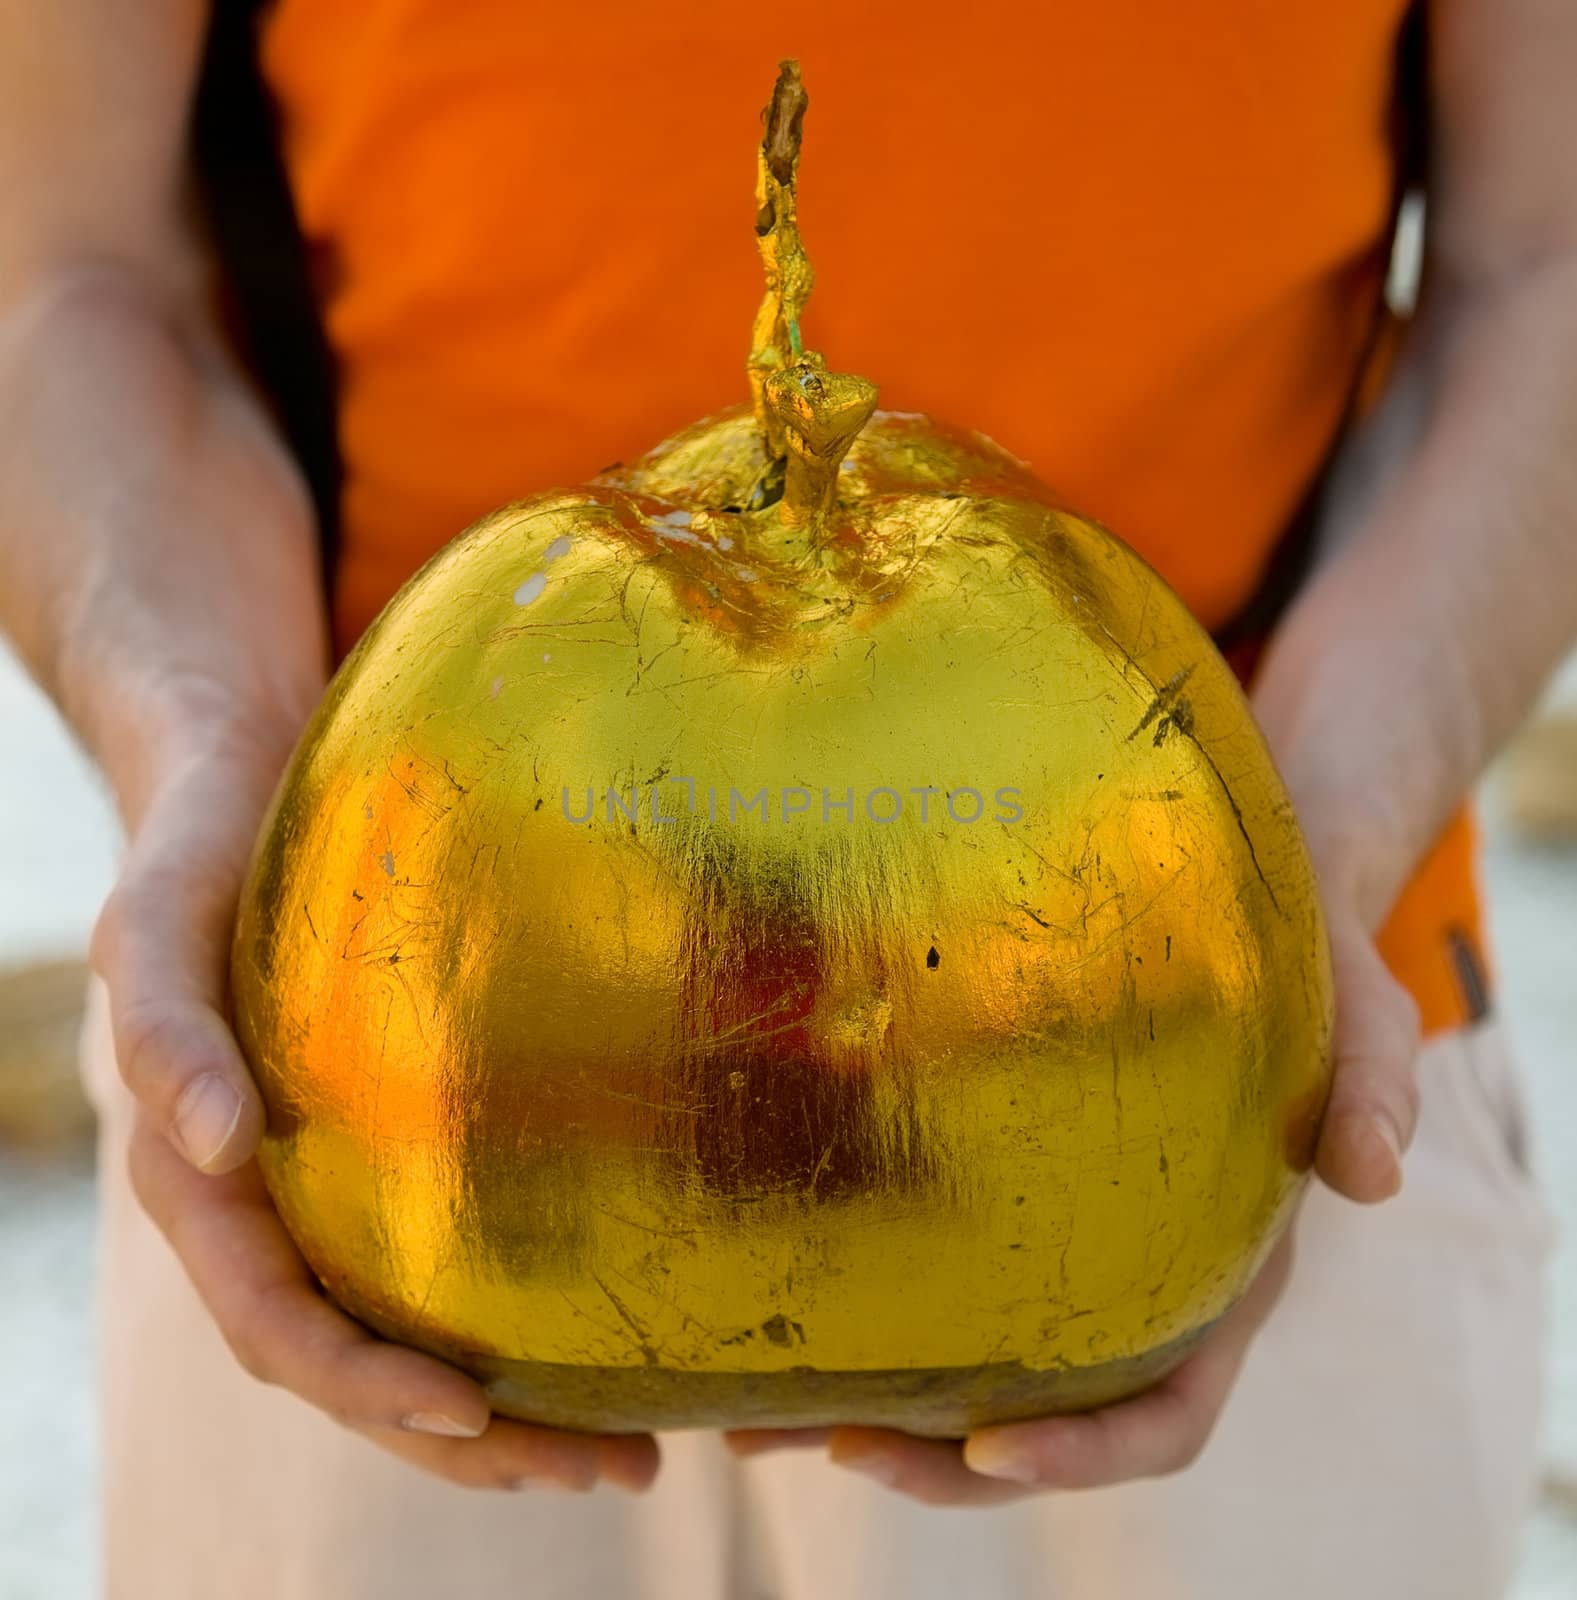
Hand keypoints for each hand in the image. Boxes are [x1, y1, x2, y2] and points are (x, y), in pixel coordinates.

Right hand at [92, 695, 661, 1492]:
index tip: (476, 1412)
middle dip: (476, 1441)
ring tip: (632, 1453)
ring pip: (407, 1339)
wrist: (239, 785)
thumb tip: (215, 1143)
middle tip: (614, 1470)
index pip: (280, 1319)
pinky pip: (438, 1268)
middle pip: (359, 1367)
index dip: (364, 1381)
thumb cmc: (198, 850)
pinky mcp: (383, 1154)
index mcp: (203, 1183)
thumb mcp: (155, 922)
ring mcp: (327, 1191)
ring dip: (509, 1419)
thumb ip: (165, 1025)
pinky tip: (597, 1344)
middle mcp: (267, 1209)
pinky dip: (508, 1329)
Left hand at [727, 800, 1421, 1501]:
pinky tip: (775, 1306)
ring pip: (967, 1374)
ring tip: (754, 1423)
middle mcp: (1135, 1292)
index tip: (985, 1449)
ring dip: (870, 1411)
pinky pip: (933, 1279)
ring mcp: (1066, 1253)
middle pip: (1039, 1427)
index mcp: (1221, 1285)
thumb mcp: (1363, 1018)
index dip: (1085, 1457)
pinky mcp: (1008, 1197)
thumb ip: (1374, 1088)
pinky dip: (862, 1316)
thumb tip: (1375, 1177)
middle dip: (941, 1460)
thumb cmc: (1309, 972)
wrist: (1246, 914)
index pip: (1165, 1417)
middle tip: (835, 1445)